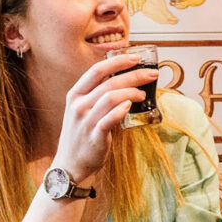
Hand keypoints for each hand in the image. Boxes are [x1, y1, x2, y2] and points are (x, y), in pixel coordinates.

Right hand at [54, 53, 155, 181]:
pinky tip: (130, 106)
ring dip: (131, 92)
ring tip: (143, 94)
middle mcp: (78, 105)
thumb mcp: (81, 110)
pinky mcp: (94, 136)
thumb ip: (97, 95)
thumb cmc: (80, 135)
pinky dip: (121, 110)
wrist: (70, 164)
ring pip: (111, 98)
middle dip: (134, 75)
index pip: (96, 70)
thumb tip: (125, 81)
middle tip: (152, 74)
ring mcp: (85, 121)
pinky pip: (109, 119)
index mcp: (75, 94)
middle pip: (109, 82)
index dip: (117, 61)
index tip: (136, 57)